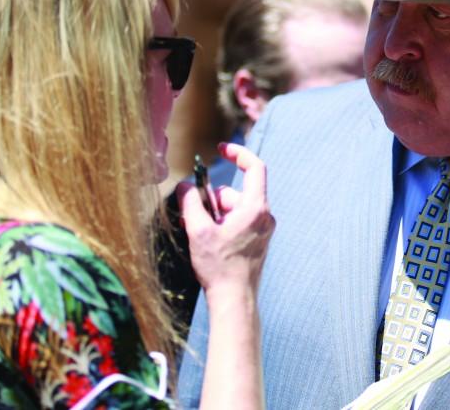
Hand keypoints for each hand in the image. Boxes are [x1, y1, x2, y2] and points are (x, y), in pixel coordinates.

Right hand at [179, 143, 274, 293]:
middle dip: (212, 199)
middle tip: (192, 214)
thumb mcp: (199, 230)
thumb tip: (184, 185)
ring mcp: (263, 229)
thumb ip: (191, 203)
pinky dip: (222, 224)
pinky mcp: (258, 241)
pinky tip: (208, 241)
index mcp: (255, 207)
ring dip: (215, 215)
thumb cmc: (219, 267)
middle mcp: (264, 215)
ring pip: (234, 209)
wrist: (234, 300)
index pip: (254, 167)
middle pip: (235, 192)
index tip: (220, 149)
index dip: (237, 153)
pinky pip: (238, 222)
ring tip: (199, 233)